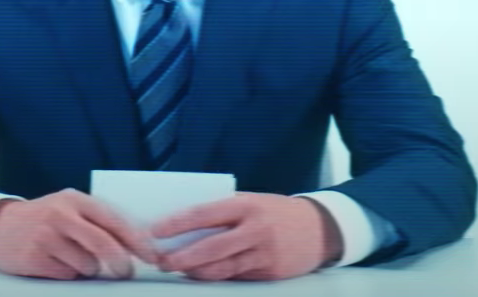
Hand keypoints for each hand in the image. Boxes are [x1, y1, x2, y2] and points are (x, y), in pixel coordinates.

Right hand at [0, 189, 159, 279]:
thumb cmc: (43, 219)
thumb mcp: (69, 208)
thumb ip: (97, 221)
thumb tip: (135, 245)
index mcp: (75, 199)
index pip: (113, 220)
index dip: (136, 240)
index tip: (151, 256)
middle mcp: (60, 215)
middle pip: (103, 243)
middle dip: (120, 262)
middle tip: (126, 272)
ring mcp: (45, 237)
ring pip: (87, 264)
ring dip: (87, 268)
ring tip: (70, 257)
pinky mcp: (34, 258)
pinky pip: (67, 274)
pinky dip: (67, 273)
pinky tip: (54, 262)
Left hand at [153, 192, 341, 280]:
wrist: (321, 228)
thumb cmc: (277, 212)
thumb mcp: (253, 201)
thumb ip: (225, 210)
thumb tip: (185, 221)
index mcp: (247, 205)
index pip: (204, 214)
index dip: (177, 224)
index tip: (156, 231)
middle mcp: (255, 229)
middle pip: (210, 247)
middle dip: (181, 257)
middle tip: (161, 261)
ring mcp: (263, 254)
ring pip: (222, 268)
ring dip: (195, 271)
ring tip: (178, 270)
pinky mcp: (269, 273)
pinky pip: (237, 277)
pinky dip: (217, 276)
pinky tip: (202, 275)